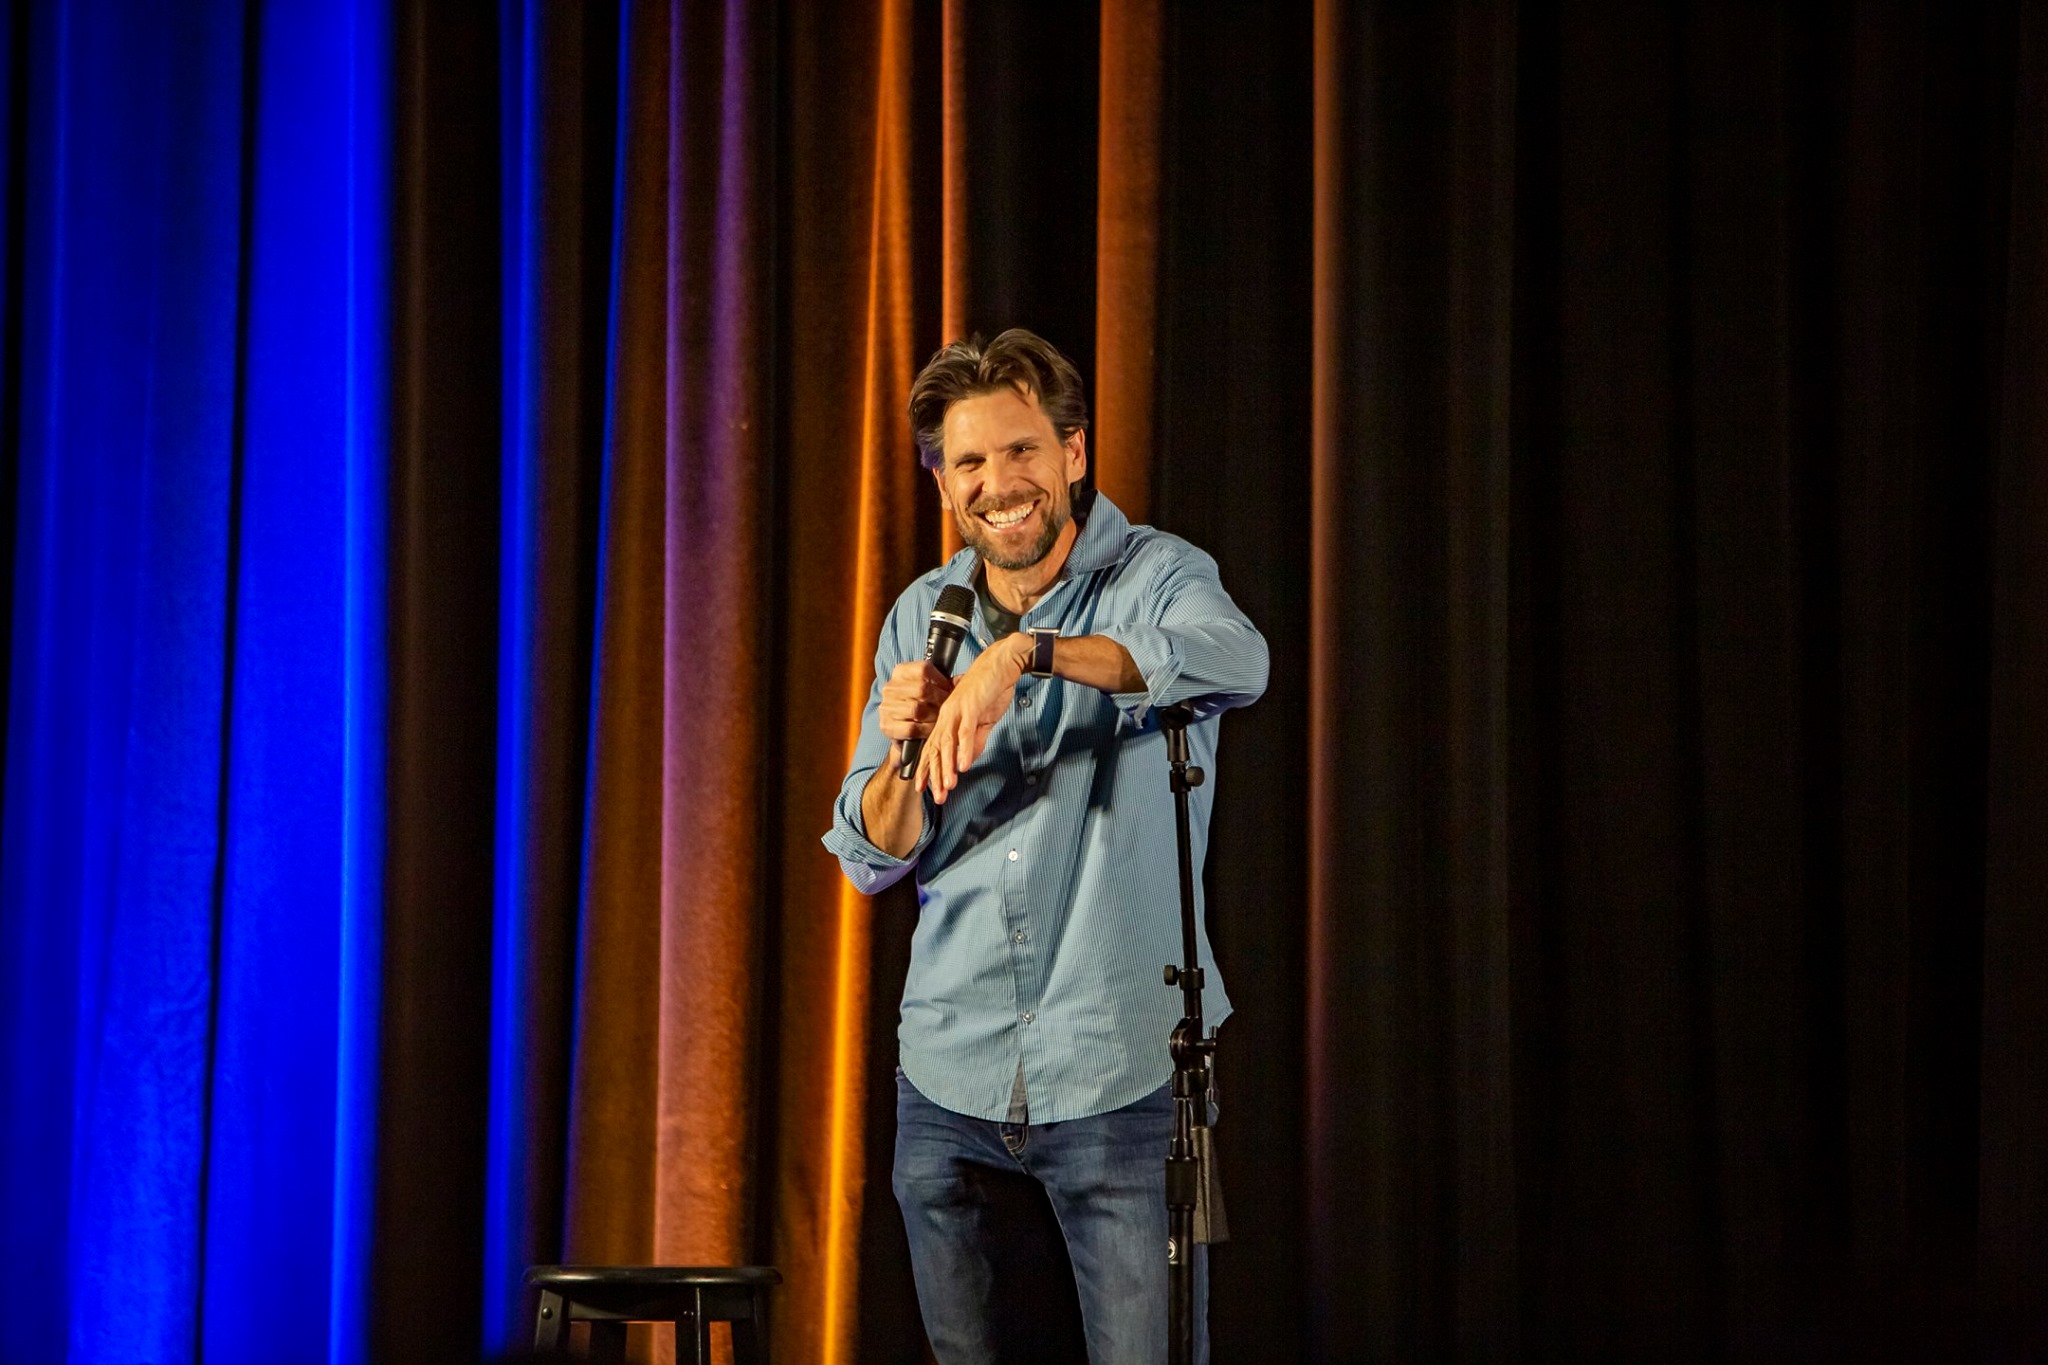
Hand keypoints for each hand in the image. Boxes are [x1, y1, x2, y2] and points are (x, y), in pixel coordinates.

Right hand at [877, 660, 954, 768]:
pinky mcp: (887, 726)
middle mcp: (890, 687)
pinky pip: (912, 728)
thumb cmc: (920, 704)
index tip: (949, 688)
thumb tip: (962, 679)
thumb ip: (945, 683)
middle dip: (941, 699)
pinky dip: (926, 730)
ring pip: (917, 710)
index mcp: (900, 672)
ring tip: (943, 718)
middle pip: (922, 689)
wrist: (902, 730)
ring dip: (935, 716)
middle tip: (950, 706)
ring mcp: (886, 707)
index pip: (923, 669)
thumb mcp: (930, 688)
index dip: (941, 679)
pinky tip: (933, 729)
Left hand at [914, 635, 1028, 802]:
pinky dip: (964, 749)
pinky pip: (965, 732)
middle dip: (935, 776)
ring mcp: (957, 710)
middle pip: (936, 750)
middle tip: (936, 797)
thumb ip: (975, 741)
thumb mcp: (983, 721)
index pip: (933, 748)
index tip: (925, 789)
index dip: (928, 770)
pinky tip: (964, 766)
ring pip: (947, 743)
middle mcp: (947, 715)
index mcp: (948, 718)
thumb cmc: (992, 690)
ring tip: (948, 786)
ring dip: (947, 767)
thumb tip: (968, 760)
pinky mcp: (970, 706)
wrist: (1003, 664)